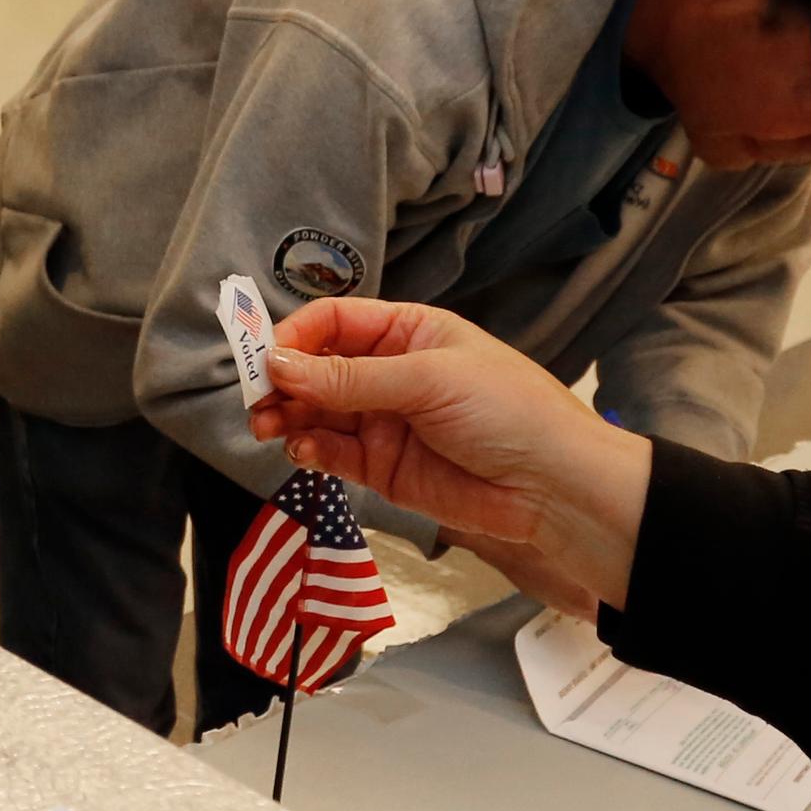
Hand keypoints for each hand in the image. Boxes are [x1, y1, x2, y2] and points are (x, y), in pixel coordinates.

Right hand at [246, 297, 653, 613]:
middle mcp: (391, 372)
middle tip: (256, 401)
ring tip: (268, 427)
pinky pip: (332, 453)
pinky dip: (311, 451)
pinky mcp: (383, 468)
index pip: (335, 322)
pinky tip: (303, 451)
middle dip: (283, 382)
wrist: (554, 488)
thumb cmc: (509, 411)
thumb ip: (350, 378)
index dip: (295, 336)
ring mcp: (384, 421)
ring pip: (317, 413)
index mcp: (409, 331)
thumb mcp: (429, 380)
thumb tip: (279, 365)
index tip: (266, 359)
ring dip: (289, 417)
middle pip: (317, 368)